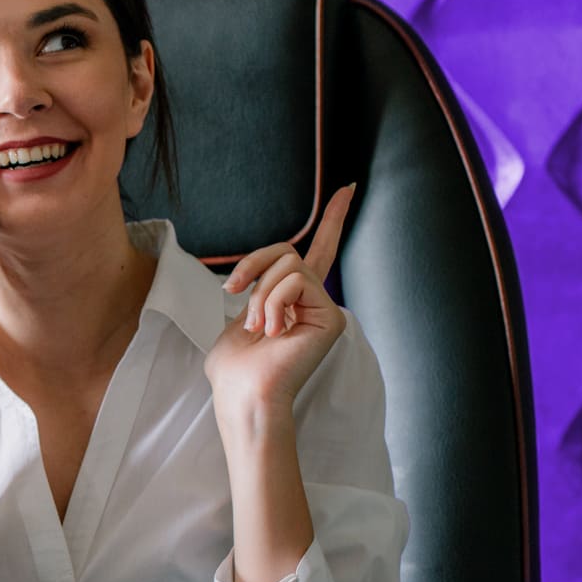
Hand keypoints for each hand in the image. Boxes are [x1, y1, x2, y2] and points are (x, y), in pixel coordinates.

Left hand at [204, 184, 355, 414]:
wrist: (244, 393)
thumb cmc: (235, 367)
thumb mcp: (239, 316)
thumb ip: (257, 290)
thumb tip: (254, 279)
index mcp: (292, 299)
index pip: (317, 252)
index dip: (333, 219)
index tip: (347, 188)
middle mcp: (313, 300)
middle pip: (288, 250)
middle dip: (252, 266)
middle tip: (233, 294)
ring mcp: (324, 308)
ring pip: (289, 264)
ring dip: (261, 293)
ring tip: (260, 327)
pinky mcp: (330, 316)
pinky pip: (295, 281)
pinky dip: (273, 301)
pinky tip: (275, 330)